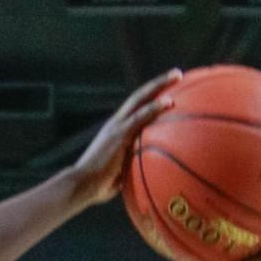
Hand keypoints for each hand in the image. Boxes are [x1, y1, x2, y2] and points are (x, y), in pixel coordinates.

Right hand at [66, 71, 181, 205]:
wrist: (82, 185)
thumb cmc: (98, 187)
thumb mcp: (119, 175)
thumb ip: (133, 170)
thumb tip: (149, 179)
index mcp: (115, 130)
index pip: (134, 108)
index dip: (150, 98)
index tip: (167, 90)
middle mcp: (116, 123)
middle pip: (139, 96)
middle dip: (159, 83)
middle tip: (177, 74)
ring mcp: (117, 127)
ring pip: (140, 99)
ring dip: (160, 86)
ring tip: (178, 76)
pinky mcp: (119, 134)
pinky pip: (140, 117)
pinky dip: (155, 107)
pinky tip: (170, 101)